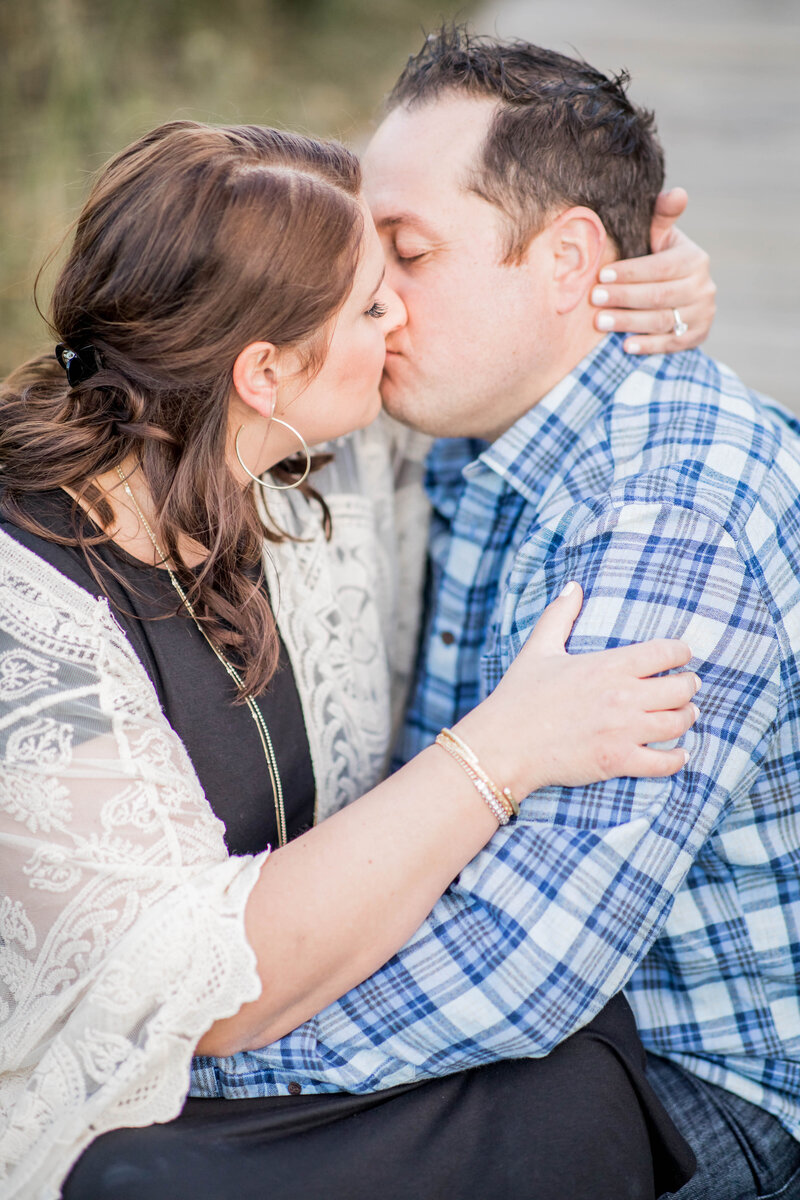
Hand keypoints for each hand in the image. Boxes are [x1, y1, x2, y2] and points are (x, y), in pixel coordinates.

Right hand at [457, 582, 698, 797]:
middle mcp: (622, 696)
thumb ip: (559, 615)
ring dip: (686, 717)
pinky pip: (664, 763)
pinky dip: (677, 758)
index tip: (681, 655)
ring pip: (678, 722)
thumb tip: (573, 586)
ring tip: (684, 714)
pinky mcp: (618, 761)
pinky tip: (678, 753)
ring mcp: (623, 731)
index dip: (681, 652)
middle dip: (689, 685)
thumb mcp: (538, 649)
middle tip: (687, 686)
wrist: (504, 745)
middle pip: (681, 688)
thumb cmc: (519, 696)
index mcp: (608, 665)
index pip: (666, 652)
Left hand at [590, 188, 716, 355]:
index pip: (661, 267)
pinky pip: (671, 343)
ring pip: (662, 320)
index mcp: (694, 259)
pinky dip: (648, 345)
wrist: (682, 295)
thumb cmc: (660, 260)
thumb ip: (663, 216)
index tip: (602, 276)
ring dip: (629, 322)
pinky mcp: (698, 336)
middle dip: (624, 297)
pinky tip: (625, 346)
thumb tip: (677, 193)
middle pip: (659, 295)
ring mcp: (703, 313)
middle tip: (593, 299)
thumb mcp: (662, 238)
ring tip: (600, 322)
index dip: (631, 272)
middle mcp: (703, 287)